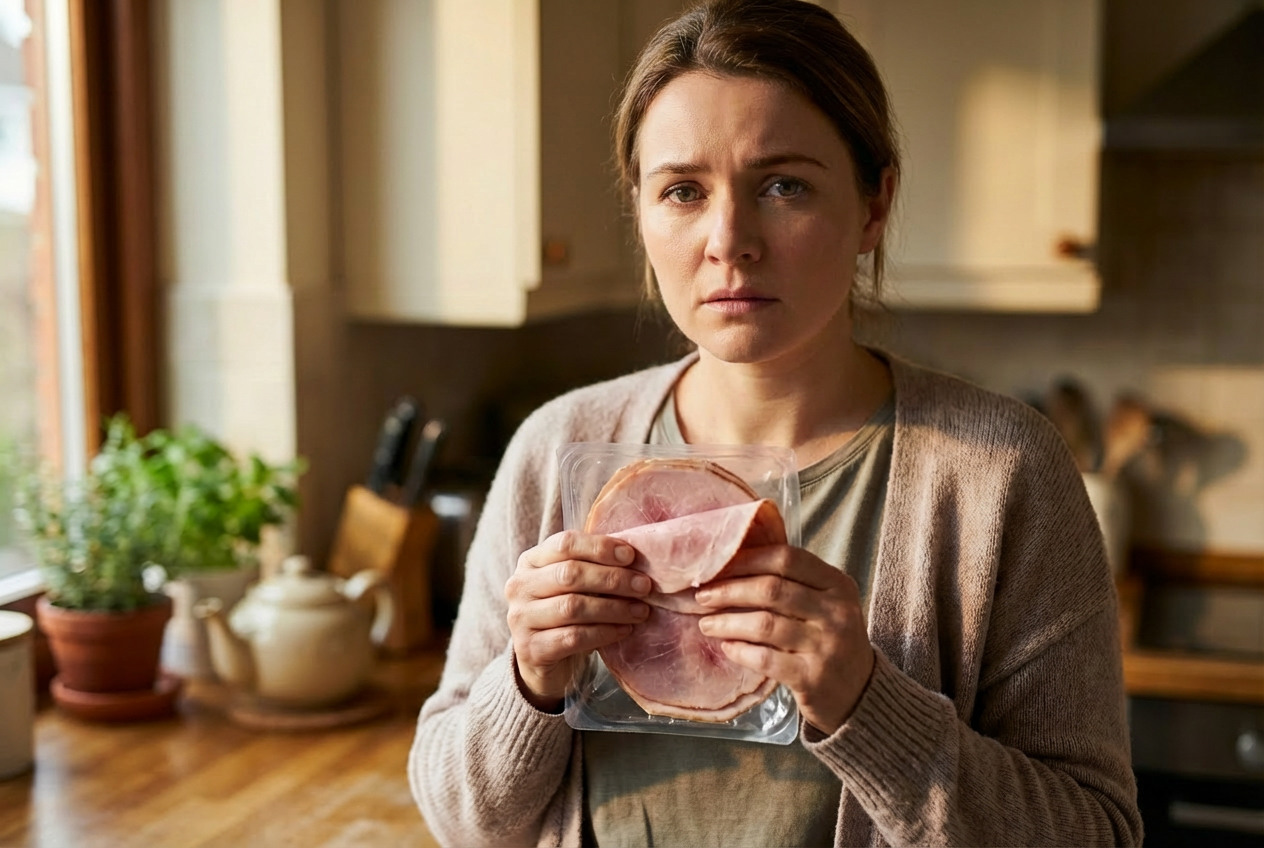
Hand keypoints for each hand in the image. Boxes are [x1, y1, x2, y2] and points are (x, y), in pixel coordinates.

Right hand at [505, 530, 651, 710]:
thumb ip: (593, 567)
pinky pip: (573, 637)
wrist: (539, 660)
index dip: (599, 547)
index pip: (564, 544)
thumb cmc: (563, 614)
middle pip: (570, 574)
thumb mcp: (571, 585)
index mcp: (531, 561)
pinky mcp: (530, 649)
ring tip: (640, 611)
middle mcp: (519, 586)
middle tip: (644, 586)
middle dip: (613, 578)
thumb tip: (635, 557)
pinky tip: (624, 631)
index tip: (631, 555)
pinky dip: (604, 633)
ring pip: (572, 607)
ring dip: (613, 608)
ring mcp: (520, 619)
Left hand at [694, 545, 873, 734]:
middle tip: (702, 596)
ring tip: (706, 624)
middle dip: (729, 590)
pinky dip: (740, 651)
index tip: (718, 566)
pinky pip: (765, 658)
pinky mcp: (813, 678)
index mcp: (837, 584)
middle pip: (771, 589)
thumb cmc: (829, 640)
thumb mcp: (824, 603)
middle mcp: (836, 611)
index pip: (787, 559)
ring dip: (727, 622)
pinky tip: (727, 648)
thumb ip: (791, 582)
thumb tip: (732, 563)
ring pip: (764, 624)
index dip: (747, 559)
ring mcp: (827, 646)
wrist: (859, 694)